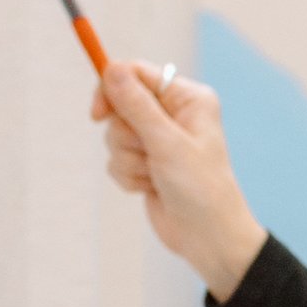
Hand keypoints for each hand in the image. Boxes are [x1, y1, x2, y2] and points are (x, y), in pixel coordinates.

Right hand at [93, 57, 265, 296]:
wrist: (208, 238)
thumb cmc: (199, 188)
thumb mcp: (167, 143)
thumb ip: (136, 106)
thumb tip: (112, 68)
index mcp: (187, 98)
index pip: (136, 73)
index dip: (111, 89)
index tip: (98, 114)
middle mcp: (173, 114)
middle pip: (119, 105)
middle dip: (127, 137)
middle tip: (150, 155)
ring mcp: (158, 139)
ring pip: (114, 136)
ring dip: (129, 161)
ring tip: (155, 176)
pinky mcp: (145, 163)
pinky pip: (116, 160)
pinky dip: (128, 176)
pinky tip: (150, 189)